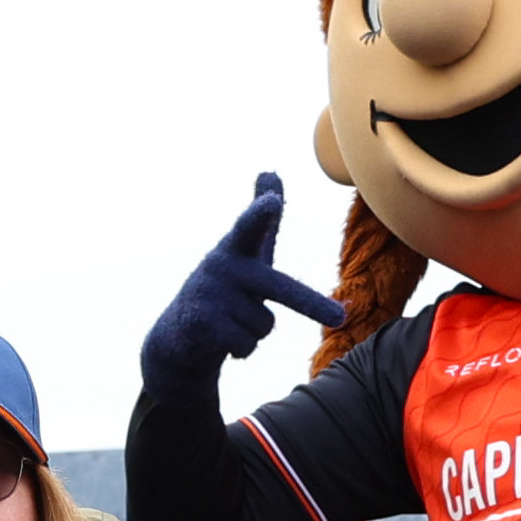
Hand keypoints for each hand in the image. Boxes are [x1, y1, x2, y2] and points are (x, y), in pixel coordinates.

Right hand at [140, 172, 345, 386]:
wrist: (179, 332)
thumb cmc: (226, 285)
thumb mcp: (246, 251)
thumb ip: (263, 218)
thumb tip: (270, 171)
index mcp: (237, 247)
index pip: (251, 226)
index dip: (262, 215)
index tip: (271, 203)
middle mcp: (222, 266)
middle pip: (279, 289)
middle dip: (311, 304)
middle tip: (342, 318)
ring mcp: (210, 296)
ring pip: (265, 324)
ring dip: (254, 331)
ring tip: (232, 322)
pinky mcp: (201, 324)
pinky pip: (247, 344)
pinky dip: (241, 349)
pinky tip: (221, 339)